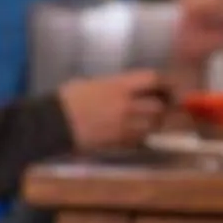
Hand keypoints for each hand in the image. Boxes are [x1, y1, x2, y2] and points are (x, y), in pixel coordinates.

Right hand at [57, 70, 171, 151]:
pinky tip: (133, 132)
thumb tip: (131, 88)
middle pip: (158, 106)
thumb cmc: (68, 99)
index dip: (166, 84)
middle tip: (161, 105)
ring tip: (147, 120)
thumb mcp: (93, 83)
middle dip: (162, 106)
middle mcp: (126, 105)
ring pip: (152, 125)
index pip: (154, 80)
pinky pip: (140, 139)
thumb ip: (116, 85)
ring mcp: (124, 125)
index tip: (169, 87)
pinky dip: (142, 136)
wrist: (54, 122)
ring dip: (153, 123)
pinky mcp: (118, 142)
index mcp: (120, 85)